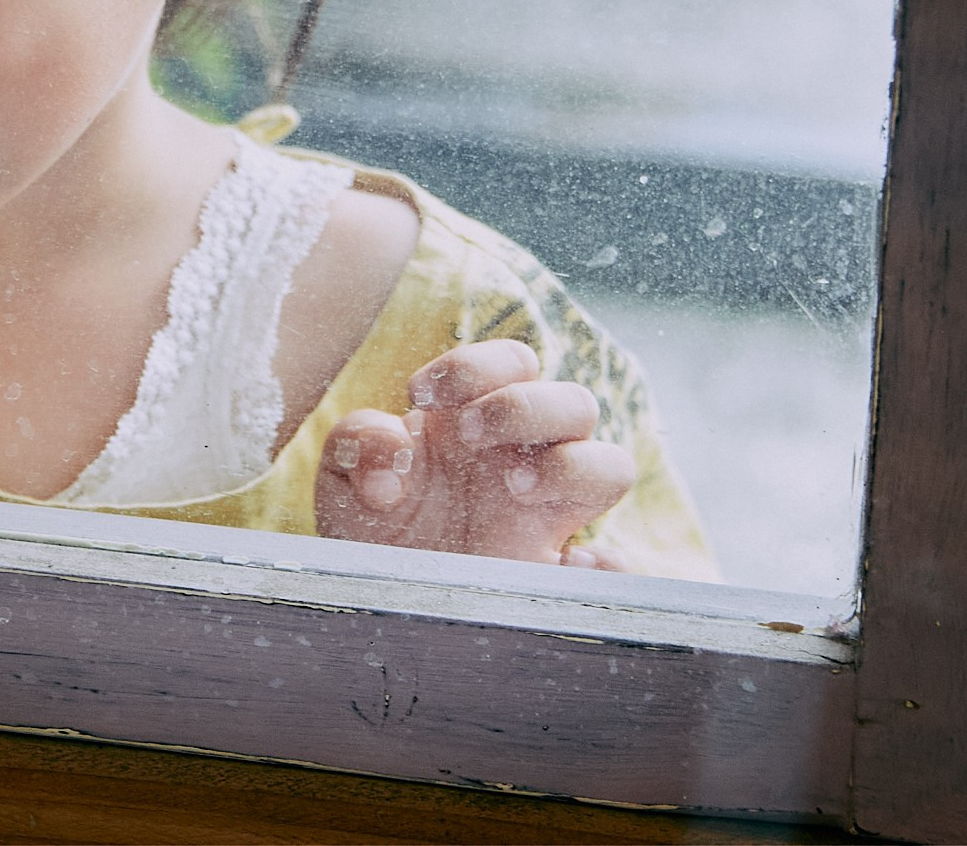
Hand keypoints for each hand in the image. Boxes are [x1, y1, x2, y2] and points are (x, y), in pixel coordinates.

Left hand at [314, 339, 634, 566]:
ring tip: (513, 488)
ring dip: (571, 465)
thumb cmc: (367, 530)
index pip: (514, 364)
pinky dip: (615, 564)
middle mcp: (525, 460)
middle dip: (522, 407)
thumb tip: (397, 443)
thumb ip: (357, 443)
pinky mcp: (556, 578)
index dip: (475, 366)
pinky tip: (566, 566)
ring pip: (612, 465)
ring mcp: (547, 518)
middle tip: (466, 436)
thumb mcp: (343, 480)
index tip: (419, 395)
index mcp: (479, 422)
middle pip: (575, 402)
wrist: (372, 603)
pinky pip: (623, 568)